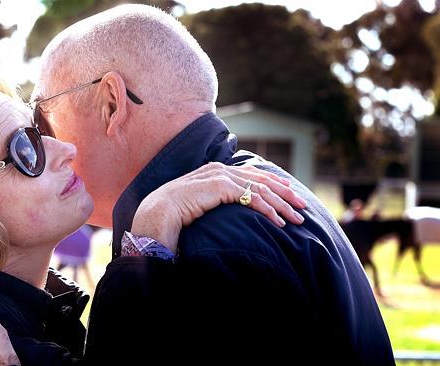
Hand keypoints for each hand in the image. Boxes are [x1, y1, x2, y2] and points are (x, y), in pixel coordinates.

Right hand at [131, 162, 306, 251]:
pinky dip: (269, 211)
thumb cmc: (173, 214)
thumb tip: (223, 210)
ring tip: (297, 218)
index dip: (273, 183)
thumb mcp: (196, 203)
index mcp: (215, 171)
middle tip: (302, 206)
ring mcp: (221, 176)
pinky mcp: (221, 187)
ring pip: (261, 189)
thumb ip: (211, 200)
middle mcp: (220, 170)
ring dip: (282, 205)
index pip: (251, 174)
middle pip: (261, 179)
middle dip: (285, 193)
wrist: (157, 213)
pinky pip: (252, 198)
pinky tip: (279, 223)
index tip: (289, 194)